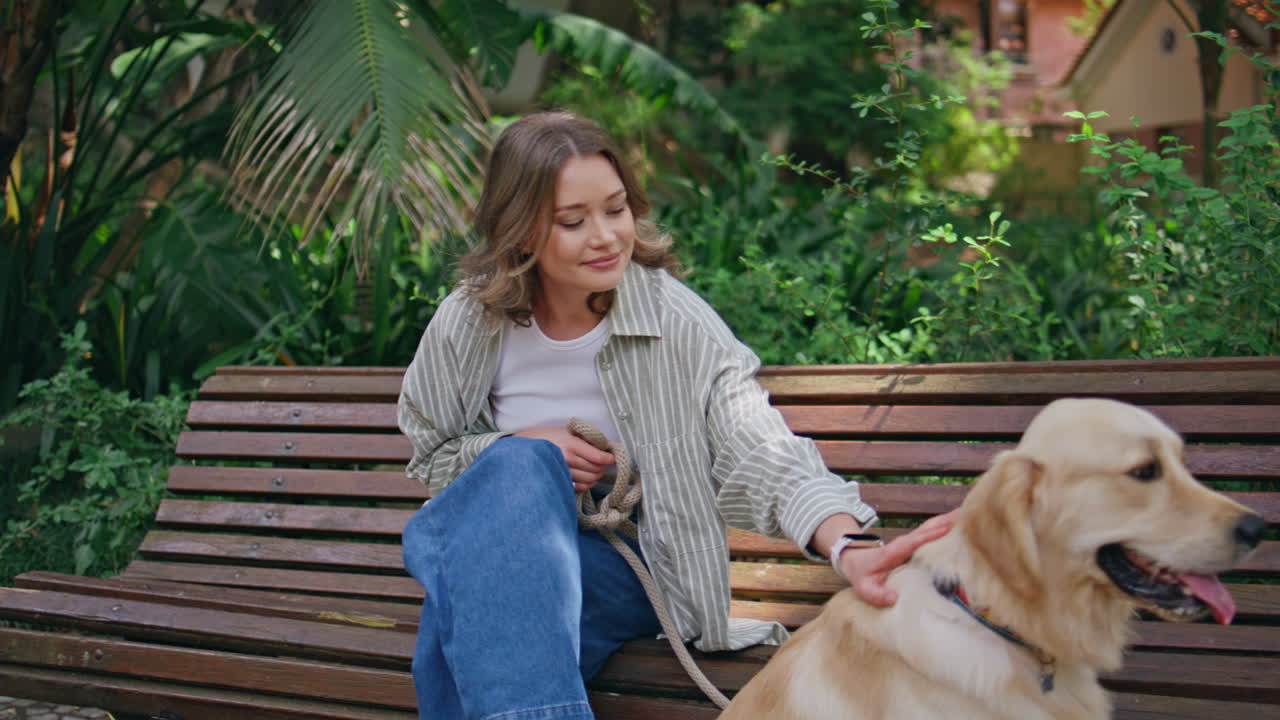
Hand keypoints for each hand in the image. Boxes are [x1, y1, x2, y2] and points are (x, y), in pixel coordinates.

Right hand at [514, 426, 614, 491]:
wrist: (524, 447)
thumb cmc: (547, 436)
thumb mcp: (566, 430)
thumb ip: (586, 437)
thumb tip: (606, 445)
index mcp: (571, 444)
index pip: (598, 457)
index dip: (610, 459)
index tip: (614, 457)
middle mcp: (567, 459)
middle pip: (596, 469)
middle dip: (604, 466)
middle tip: (604, 461)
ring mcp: (563, 472)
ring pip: (590, 479)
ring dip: (596, 475)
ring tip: (594, 467)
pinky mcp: (559, 480)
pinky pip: (581, 487)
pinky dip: (587, 483)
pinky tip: (585, 475)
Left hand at [839, 509, 958, 606]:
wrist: (855, 560)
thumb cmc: (862, 574)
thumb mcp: (865, 588)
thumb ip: (877, 595)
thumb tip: (893, 599)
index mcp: (895, 551)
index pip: (914, 541)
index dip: (930, 535)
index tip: (947, 529)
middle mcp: (906, 542)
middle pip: (928, 528)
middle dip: (946, 521)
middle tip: (966, 513)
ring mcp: (912, 541)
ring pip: (933, 527)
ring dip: (949, 520)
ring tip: (969, 513)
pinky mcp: (917, 543)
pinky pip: (933, 532)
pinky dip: (947, 526)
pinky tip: (960, 522)